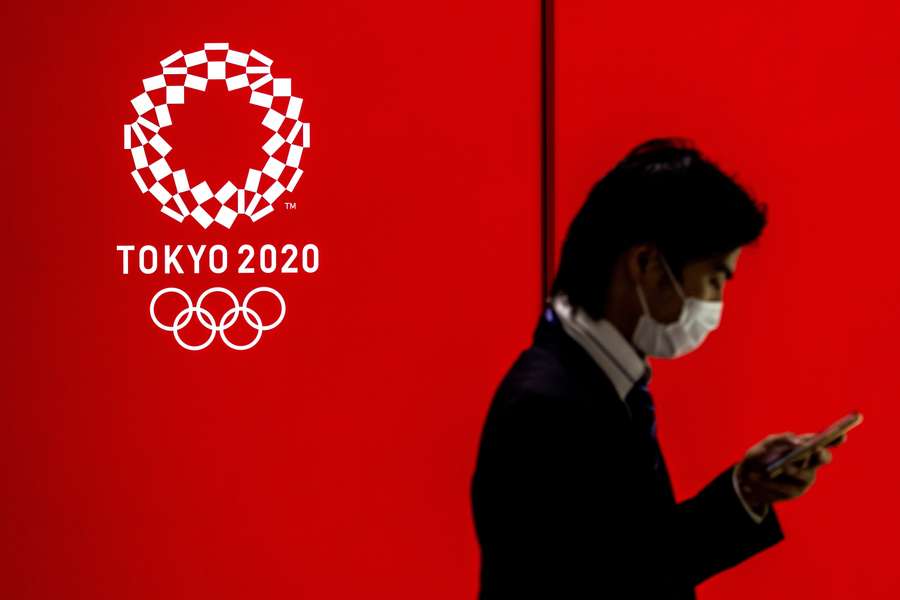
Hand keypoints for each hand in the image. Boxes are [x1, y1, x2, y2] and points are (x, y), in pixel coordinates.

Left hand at [733, 431, 847, 513]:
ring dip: (792, 469)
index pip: (826, 440)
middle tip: (816, 450)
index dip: (837, 437)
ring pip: (805, 474)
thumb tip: (797, 441)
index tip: (842, 434)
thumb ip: (781, 439)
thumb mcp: (766, 445)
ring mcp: (805, 477)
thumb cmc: (760, 456)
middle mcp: (810, 461)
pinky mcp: (795, 491)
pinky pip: (789, 487)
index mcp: (805, 445)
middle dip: (822, 455)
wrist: (747, 478)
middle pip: (824, 458)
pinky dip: (775, 483)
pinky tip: (762, 478)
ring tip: (782, 466)